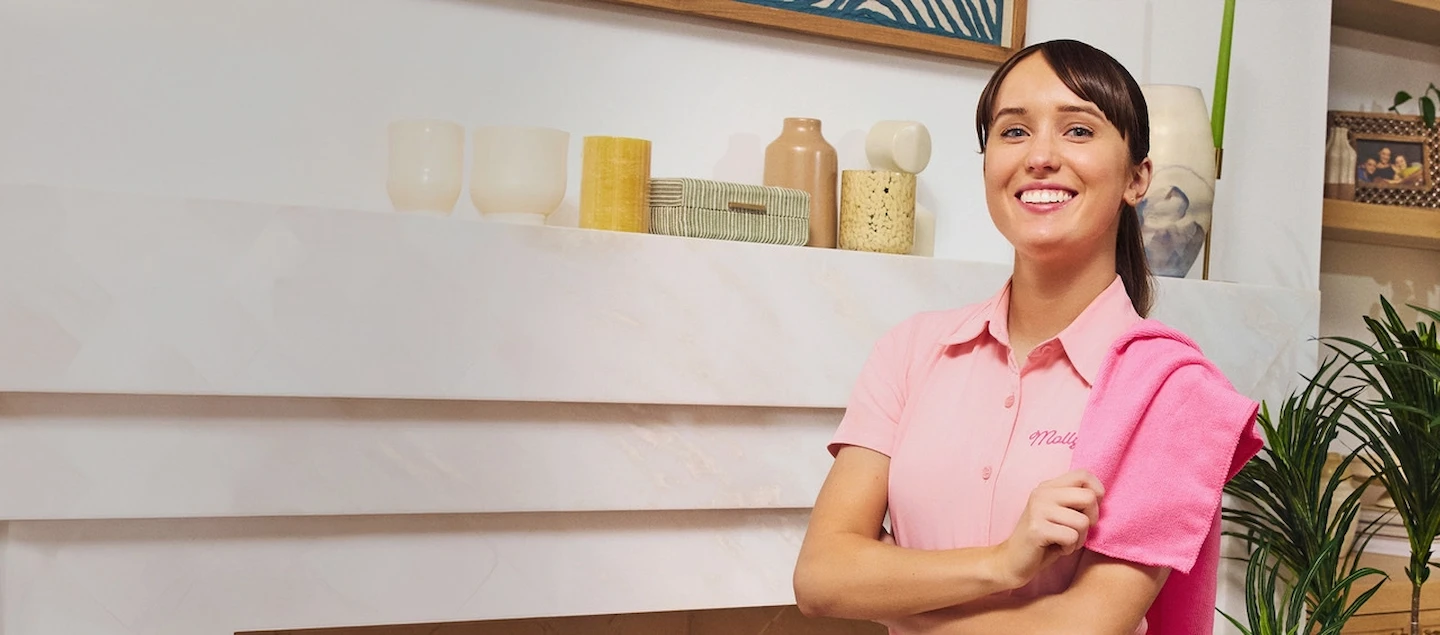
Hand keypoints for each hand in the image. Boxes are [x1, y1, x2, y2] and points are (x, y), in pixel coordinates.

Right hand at [995, 470, 1104, 588]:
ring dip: (1079, 539)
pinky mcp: (1037, 529)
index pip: (1084, 474)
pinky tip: (1057, 549)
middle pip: (1089, 497)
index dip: (1097, 492)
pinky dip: (1069, 548)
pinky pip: (1071, 537)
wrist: (1012, 561)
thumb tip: (1100, 496)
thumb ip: (1075, 501)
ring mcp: (1037, 510)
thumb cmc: (1044, 540)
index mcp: (1048, 487)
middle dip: (1092, 519)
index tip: (1088, 510)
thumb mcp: (1060, 514)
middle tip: (1077, 530)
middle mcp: (1042, 493)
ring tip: (1065, 542)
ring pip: (1082, 521)